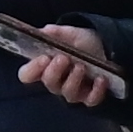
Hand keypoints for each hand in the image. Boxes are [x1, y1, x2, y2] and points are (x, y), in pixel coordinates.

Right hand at [8, 22, 127, 109]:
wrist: (104, 49)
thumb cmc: (81, 43)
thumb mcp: (70, 33)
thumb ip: (57, 32)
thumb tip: (45, 31)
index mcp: (44, 66)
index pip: (27, 74)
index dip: (32, 69)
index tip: (43, 58)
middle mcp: (56, 82)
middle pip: (49, 83)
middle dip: (55, 71)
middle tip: (63, 58)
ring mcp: (72, 91)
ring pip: (68, 93)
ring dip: (74, 79)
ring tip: (82, 66)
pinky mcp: (89, 97)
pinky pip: (90, 100)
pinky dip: (96, 91)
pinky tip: (101, 79)